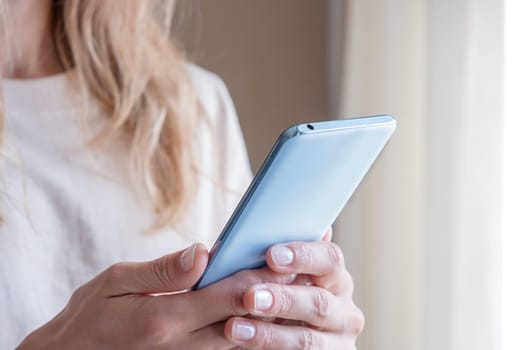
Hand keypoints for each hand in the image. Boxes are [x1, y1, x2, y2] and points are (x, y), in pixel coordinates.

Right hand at [18, 243, 294, 349]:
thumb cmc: (87, 318)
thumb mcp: (114, 283)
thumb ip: (161, 271)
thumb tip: (201, 253)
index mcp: (163, 319)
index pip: (224, 294)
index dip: (258, 275)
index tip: (285, 256)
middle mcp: (181, 345)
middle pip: (242, 319)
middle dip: (275, 295)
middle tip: (306, 274)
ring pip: (241, 341)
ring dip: (270, 317)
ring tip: (297, 293)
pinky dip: (250, 336)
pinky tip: (266, 319)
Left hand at [224, 231, 364, 348]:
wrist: (286, 333)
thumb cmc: (280, 296)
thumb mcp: (281, 278)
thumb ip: (271, 259)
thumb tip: (227, 241)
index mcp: (335, 277)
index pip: (330, 258)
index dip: (303, 255)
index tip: (271, 255)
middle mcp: (343, 309)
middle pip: (319, 301)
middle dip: (283, 299)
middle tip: (250, 296)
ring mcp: (336, 341)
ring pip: (306, 339)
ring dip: (268, 334)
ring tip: (233, 328)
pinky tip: (242, 344)